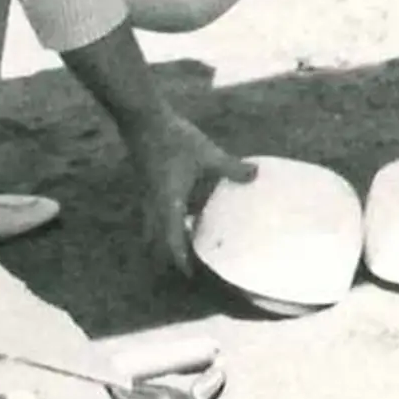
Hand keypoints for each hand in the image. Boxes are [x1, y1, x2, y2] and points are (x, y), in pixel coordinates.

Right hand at [125, 106, 252, 274]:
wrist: (143, 122)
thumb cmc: (175, 140)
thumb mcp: (208, 155)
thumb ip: (230, 168)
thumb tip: (255, 176)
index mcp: (168, 205)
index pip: (172, 241)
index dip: (180, 260)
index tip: (188, 276)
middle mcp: (154, 205)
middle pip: (157, 240)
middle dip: (168, 254)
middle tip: (185, 262)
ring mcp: (148, 195)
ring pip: (154, 226)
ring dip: (166, 236)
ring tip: (187, 238)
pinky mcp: (148, 184)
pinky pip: (155, 211)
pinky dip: (167, 218)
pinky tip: (185, 207)